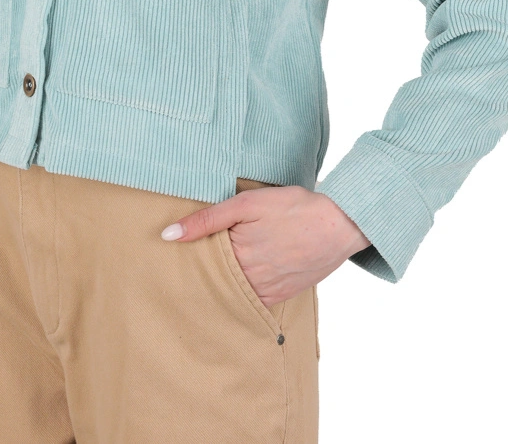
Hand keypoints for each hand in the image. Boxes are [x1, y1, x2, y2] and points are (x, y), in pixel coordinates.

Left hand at [161, 186, 371, 309]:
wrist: (340, 224)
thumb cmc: (293, 208)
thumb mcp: (247, 203)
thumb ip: (207, 219)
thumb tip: (168, 235)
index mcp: (237, 259)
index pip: (199, 267)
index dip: (185, 262)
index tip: (168, 262)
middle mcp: (250, 282)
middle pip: (214, 285)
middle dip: (199, 279)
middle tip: (177, 276)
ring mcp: (268, 292)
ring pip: (232, 297)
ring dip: (219, 289)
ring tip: (203, 280)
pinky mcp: (282, 296)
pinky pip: (254, 303)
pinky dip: (241, 297)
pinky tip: (235, 286)